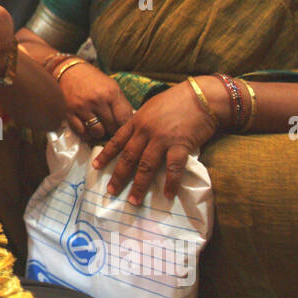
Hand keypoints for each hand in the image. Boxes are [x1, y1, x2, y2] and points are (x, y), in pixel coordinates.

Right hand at [58, 61, 133, 141]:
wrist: (70, 70)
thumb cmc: (93, 79)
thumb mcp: (112, 86)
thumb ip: (121, 103)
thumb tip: (129, 121)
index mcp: (111, 93)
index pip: (125, 118)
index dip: (126, 126)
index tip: (124, 128)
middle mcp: (98, 100)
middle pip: (112, 127)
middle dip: (113, 130)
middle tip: (112, 128)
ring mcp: (83, 107)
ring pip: (97, 132)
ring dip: (100, 133)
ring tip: (100, 128)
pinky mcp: (70, 112)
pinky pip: (82, 132)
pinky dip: (86, 134)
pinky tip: (88, 129)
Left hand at [92, 80, 216, 202]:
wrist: (201, 96)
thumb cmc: (177, 100)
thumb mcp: (151, 108)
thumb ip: (141, 122)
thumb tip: (134, 135)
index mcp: (137, 121)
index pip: (117, 140)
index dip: (106, 155)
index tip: (96, 166)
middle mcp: (145, 131)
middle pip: (128, 157)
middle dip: (119, 176)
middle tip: (111, 191)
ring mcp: (162, 139)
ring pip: (146, 166)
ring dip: (139, 185)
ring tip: (133, 201)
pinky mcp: (180, 145)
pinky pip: (173, 167)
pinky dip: (170, 182)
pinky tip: (168, 195)